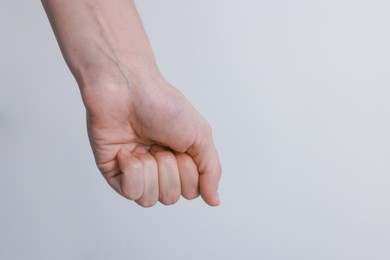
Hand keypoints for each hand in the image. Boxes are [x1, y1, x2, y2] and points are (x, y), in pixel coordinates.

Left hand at [83, 77, 220, 206]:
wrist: (128, 89)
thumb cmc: (164, 106)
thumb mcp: (200, 136)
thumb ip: (211, 170)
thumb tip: (215, 201)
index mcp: (180, 161)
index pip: (190, 191)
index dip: (188, 173)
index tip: (181, 147)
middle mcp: (158, 169)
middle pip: (170, 197)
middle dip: (169, 170)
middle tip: (161, 144)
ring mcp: (135, 172)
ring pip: (149, 199)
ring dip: (151, 170)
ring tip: (144, 147)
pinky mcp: (114, 172)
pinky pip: (129, 192)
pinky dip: (132, 170)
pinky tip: (128, 151)